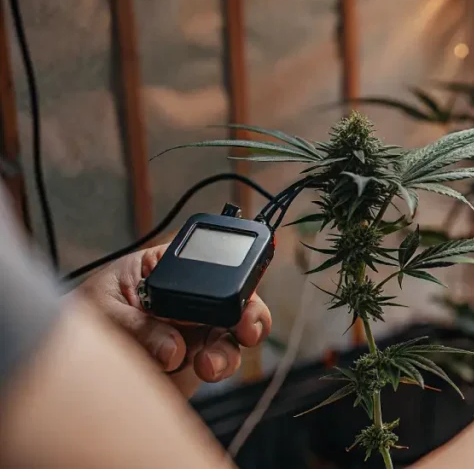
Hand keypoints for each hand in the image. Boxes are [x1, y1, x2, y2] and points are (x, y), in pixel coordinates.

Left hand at [72, 244, 271, 396]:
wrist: (67, 362)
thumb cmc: (82, 317)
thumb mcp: (102, 310)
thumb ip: (138, 327)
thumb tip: (172, 349)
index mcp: (170, 267)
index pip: (211, 260)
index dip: (233, 271)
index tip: (237, 291)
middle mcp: (192, 297)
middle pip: (237, 298)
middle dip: (250, 314)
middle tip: (246, 330)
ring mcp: (197, 329)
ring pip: (234, 336)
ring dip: (229, 350)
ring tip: (208, 366)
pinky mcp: (196, 361)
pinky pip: (220, 362)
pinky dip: (218, 368)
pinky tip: (200, 371)